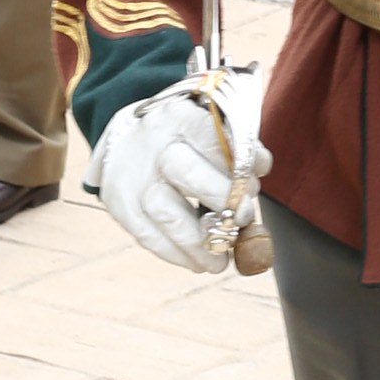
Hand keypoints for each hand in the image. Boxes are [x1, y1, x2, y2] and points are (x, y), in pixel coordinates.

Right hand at [94, 70, 270, 273]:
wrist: (123, 139)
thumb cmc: (183, 138)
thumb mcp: (208, 127)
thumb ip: (237, 145)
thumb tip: (260, 167)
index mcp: (181, 117)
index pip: (215, 141)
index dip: (241, 169)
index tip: (255, 186)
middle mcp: (153, 145)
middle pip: (189, 174)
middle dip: (223, 203)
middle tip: (241, 221)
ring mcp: (133, 177)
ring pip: (167, 215)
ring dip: (200, 245)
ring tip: (220, 261)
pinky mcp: (119, 205)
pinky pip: (148, 236)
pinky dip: (176, 254)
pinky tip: (196, 261)